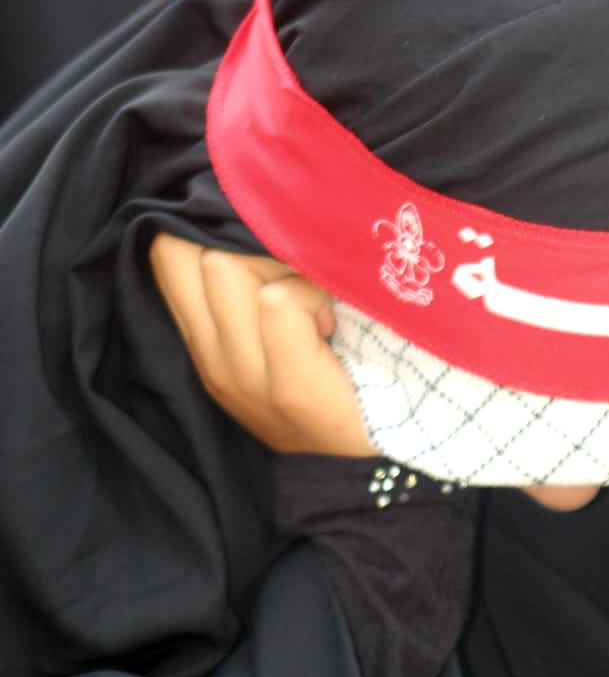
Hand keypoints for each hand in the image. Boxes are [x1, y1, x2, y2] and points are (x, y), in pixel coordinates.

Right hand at [149, 232, 376, 456]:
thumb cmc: (334, 381)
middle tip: (296, 277)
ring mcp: (243, 378)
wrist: (374, 462)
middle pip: (188, 252)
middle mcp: (211, 359)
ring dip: (283, 270)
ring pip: (226, 269)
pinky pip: (279, 302)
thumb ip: (251, 286)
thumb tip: (256, 214)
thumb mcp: (276, 332)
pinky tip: (331, 326)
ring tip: (317, 307)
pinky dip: (313, 297)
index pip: (166, 253)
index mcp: (202, 342)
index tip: (264, 253)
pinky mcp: (289, 388)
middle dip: (249, 244)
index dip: (210, 229)